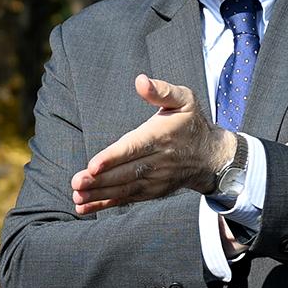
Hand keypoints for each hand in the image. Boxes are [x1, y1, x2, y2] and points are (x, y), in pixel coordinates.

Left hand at [72, 76, 231, 213]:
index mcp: (160, 136)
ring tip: (77, 196)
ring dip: (99, 194)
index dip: (113, 158)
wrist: (211, 157)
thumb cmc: (191, 123)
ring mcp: (155, 179)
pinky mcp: (151, 191)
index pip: (134, 149)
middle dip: (99, 179)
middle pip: (125, 172)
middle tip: (76, 183)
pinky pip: (126, 198)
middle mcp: (157, 161)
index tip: (93, 165)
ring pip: (123, 188)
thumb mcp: (184, 99)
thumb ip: (162, 90)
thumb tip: (141, 80)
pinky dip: (105, 204)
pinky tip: (84, 207)